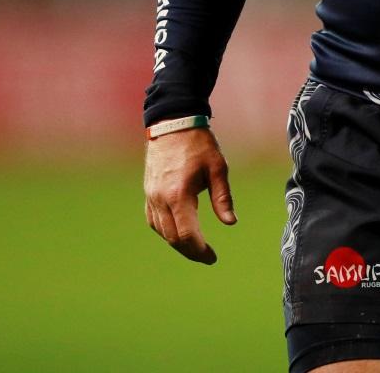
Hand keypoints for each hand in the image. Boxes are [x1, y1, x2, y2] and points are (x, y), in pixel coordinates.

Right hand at [143, 127, 236, 263]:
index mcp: (179, 194)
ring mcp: (151, 195)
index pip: (187, 234)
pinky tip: (178, 232)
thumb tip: (230, 223)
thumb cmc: (199, 143)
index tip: (212, 257)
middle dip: (190, 251)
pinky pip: (153, 220)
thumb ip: (223, 198)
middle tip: (206, 257)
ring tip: (195, 248)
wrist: (173, 123)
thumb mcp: (217, 168)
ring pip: (161, 231)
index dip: (200, 250)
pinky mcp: (148, 191)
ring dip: (177, 243)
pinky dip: (165, 231)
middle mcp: (161, 198)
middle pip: (172, 238)